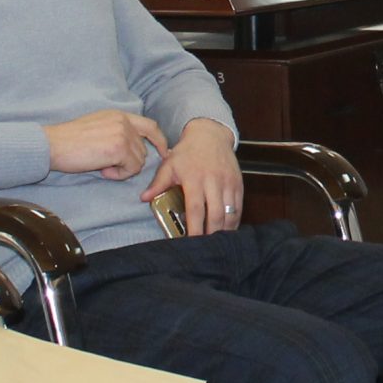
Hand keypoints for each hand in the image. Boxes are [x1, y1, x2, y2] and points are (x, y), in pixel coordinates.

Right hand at [44, 108, 162, 179]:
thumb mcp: (97, 127)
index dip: (159, 140)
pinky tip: (102, 170)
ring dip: (123, 169)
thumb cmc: (69, 141)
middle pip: (143, 149)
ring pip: (139, 161)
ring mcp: (123, 134)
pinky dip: (119, 175)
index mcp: (119, 115)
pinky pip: (131, 169)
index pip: (150, 126)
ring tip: (101, 166)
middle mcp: (124, 121)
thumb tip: (131, 149)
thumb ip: (116, 132)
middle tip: (106, 165)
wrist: (53, 145)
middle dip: (130, 162)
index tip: (163, 152)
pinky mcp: (119, 149)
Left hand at [145, 120, 244, 234]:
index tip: (191, 241)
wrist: (210, 135)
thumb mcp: (169, 165)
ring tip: (215, 242)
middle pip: (215, 215)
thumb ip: (158, 184)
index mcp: (194, 179)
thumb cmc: (187, 152)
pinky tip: (227, 229)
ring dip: (223, 230)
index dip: (195, 228)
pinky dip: (234, 221)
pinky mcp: (238, 183)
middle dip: (211, 234)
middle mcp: (213, 181)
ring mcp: (228, 183)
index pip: (195, 209)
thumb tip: (144, 198)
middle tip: (204, 247)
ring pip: (229, 213)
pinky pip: (239, 207)